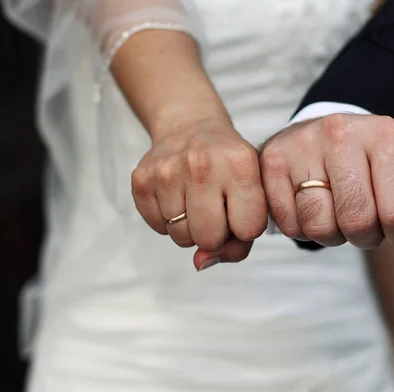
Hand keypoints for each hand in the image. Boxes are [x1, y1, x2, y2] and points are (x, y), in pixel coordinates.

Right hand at [131, 118, 267, 269]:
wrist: (189, 126)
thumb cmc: (228, 165)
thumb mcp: (252, 189)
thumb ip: (242, 238)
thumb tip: (201, 263)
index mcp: (240, 163)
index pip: (248, 229)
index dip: (245, 229)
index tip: (241, 211)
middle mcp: (202, 164)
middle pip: (209, 239)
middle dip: (215, 234)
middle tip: (215, 209)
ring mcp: (167, 171)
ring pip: (182, 238)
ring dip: (190, 228)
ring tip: (195, 200)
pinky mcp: (141, 180)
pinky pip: (159, 228)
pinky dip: (169, 221)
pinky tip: (176, 196)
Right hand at [259, 114, 393, 250]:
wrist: (326, 135)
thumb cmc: (374, 166)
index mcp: (385, 134)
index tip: (392, 221)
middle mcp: (340, 132)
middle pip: (356, 222)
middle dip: (363, 236)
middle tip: (362, 220)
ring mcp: (301, 144)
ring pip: (318, 226)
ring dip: (330, 235)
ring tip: (334, 212)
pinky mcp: (271, 161)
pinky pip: (288, 224)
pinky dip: (301, 228)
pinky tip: (308, 206)